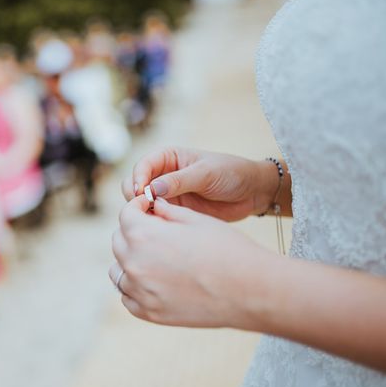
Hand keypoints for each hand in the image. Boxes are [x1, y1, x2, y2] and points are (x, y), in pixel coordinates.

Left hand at [109, 196, 272, 328]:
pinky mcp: (149, 313)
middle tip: (152, 231)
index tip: (148, 207)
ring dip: (129, 259)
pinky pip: (127, 297)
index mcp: (144, 235)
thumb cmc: (228, 250)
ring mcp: (140, 291)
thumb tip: (153, 207)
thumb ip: (168, 212)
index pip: (125, 215)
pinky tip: (152, 281)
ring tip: (152, 257)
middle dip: (132, 231)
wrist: (250, 291)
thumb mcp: (197, 220)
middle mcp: (135, 263)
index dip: (137, 207)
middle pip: (118, 241)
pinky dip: (134, 287)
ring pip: (118, 271)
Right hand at [121, 147, 278, 220]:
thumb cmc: (231, 173)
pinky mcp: (173, 212)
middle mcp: (162, 176)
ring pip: (141, 204)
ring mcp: (166, 195)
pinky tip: (162, 228)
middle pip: (134, 185)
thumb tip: (152, 189)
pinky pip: (155, 218)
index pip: (143, 166)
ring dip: (143, 211)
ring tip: (155, 218)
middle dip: (136, 196)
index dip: (138, 178)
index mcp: (168, 158)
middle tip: (147, 208)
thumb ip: (179, 181)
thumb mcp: (206, 173)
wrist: (251, 193)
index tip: (142, 192)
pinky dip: (154, 223)